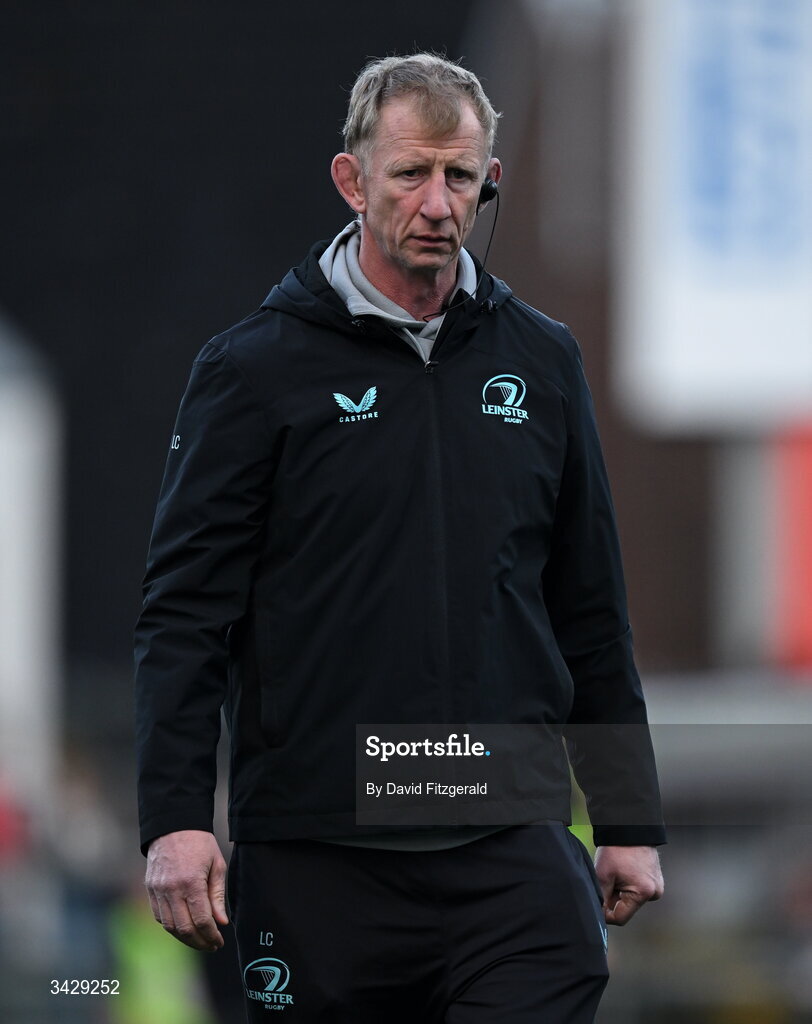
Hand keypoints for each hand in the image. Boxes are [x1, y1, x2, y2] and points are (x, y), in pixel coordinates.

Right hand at [145, 829, 227, 950]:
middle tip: (211, 946)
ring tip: (199, 940)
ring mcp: (158, 890)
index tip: (219, 941)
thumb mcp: (216, 865)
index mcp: (192, 882)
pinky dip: (171, 927)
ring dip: (184, 938)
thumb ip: (217, 895)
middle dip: (199, 942)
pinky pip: (159, 916)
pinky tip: (183, 928)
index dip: (211, 935)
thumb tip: (222, 922)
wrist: (173, 825)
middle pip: (184, 929)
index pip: (202, 920)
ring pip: (169, 926)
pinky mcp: (150, 889)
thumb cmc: (200, 843)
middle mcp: (172, 889)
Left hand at [594, 845, 663, 925]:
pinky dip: (628, 886)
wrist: (630, 829)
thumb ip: (601, 897)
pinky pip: (638, 890)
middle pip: (627, 909)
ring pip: (631, 900)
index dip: (606, 915)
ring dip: (620, 892)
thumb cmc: (618, 848)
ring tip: (616, 874)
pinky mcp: (655, 881)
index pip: (621, 918)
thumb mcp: (603, 875)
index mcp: (643, 893)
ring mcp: (657, 887)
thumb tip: (599, 912)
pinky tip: (624, 873)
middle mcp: (654, 893)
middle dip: (613, 899)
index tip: (598, 906)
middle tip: (607, 882)